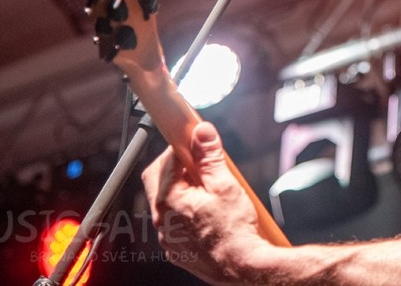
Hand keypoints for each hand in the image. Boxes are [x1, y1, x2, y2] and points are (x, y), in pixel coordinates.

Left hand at [141, 122, 268, 284]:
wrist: (242, 267)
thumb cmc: (234, 231)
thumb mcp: (225, 185)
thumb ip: (209, 157)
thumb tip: (202, 133)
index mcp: (169, 200)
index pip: (165, 161)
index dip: (180, 147)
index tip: (192, 140)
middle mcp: (162, 220)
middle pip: (157, 180)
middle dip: (175, 166)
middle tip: (197, 162)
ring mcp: (168, 237)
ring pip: (166, 202)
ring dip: (181, 189)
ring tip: (207, 188)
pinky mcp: (177, 249)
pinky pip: (174, 223)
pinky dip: (185, 211)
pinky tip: (207, 212)